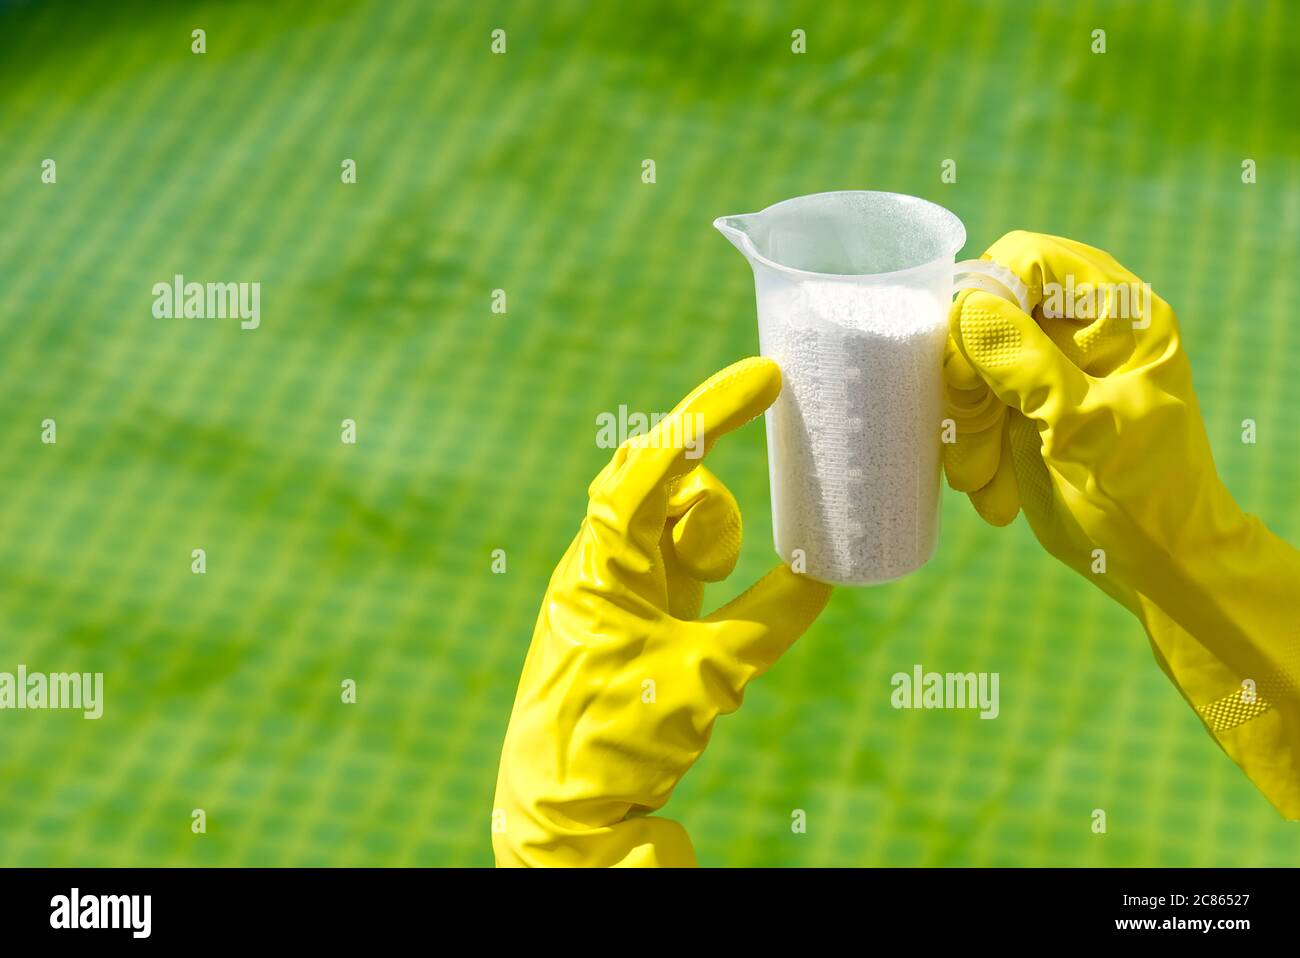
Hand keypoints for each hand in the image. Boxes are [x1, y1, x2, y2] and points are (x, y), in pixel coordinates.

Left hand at [493, 357, 832, 865]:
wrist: (562, 809)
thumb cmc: (614, 738)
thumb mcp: (707, 678)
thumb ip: (769, 622)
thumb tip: (823, 574)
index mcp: (602, 563)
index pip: (652, 462)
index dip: (707, 412)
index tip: (765, 376)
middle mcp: (602, 562)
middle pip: (663, 482)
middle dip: (710, 494)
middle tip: (733, 536)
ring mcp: (616, 585)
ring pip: (673, 522)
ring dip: (710, 540)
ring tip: (712, 600)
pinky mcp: (633, 613)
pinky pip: (676, 560)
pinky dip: (709, 564)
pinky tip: (722, 599)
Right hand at [943, 231, 1299, 816]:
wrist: (1156, 565)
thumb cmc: (1141, 494)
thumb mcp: (1084, 428)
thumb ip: (1027, 365)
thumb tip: (970, 309)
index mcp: (1117, 315)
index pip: (1033, 261)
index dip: (989, 294)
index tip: (966, 352)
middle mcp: (1081, 331)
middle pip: (988, 315)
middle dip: (968, 380)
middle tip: (969, 434)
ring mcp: (1050, 371)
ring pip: (971, 366)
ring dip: (967, 425)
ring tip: (978, 479)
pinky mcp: (1026, 410)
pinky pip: (975, 408)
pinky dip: (973, 448)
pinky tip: (990, 492)